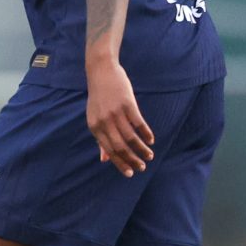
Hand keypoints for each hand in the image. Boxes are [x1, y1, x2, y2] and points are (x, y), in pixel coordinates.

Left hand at [86, 56, 154, 175]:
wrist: (101, 71)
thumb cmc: (99, 98)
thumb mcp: (95, 118)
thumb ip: (100, 139)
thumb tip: (104, 160)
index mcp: (94, 127)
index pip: (109, 150)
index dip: (120, 163)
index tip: (130, 173)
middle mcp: (104, 121)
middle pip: (120, 146)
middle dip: (132, 160)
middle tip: (142, 168)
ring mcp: (115, 112)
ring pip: (131, 137)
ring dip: (142, 149)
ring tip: (150, 155)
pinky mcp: (127, 104)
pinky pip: (138, 123)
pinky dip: (146, 133)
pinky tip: (151, 140)